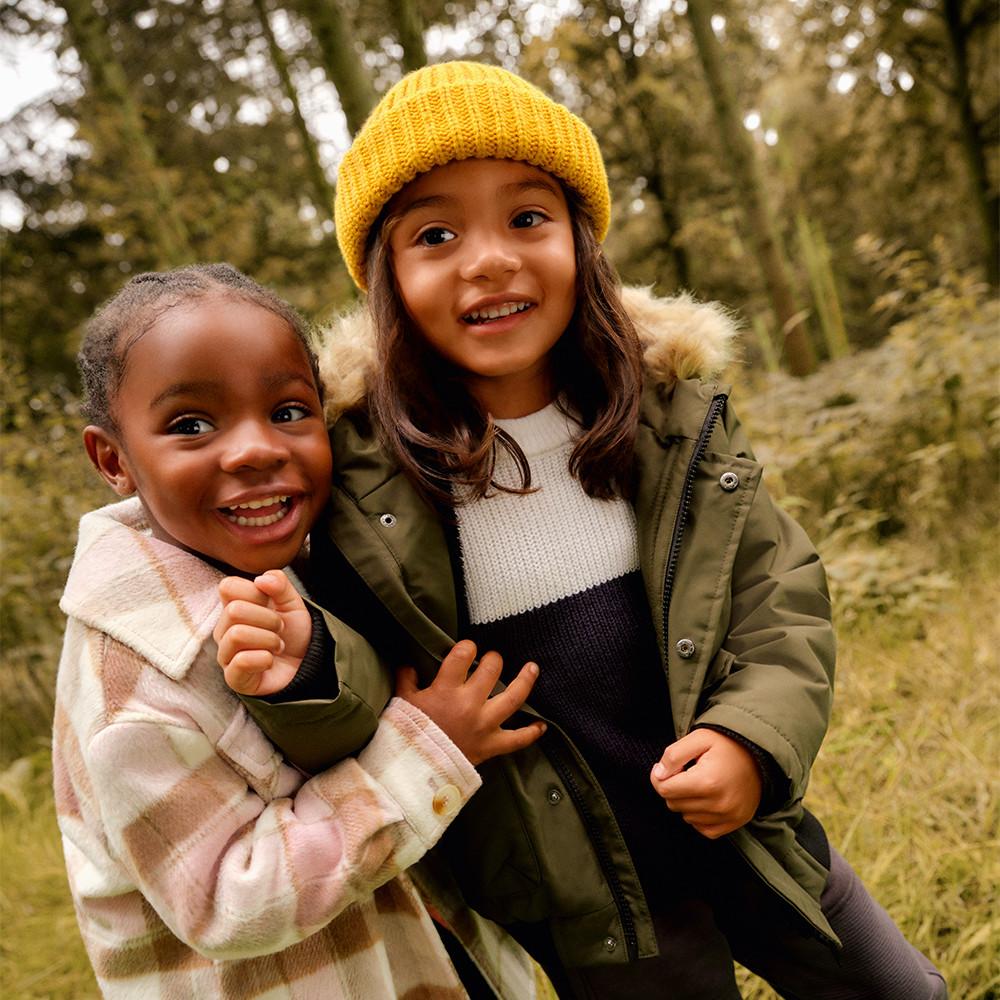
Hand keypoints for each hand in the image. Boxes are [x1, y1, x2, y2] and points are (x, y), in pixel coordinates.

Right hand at [214, 570, 312, 695]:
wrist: (306, 663)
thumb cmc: (293, 633)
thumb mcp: (293, 603)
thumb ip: (280, 584)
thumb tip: (262, 579)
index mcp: (234, 607)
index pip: (227, 587)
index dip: (255, 592)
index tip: (270, 604)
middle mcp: (224, 630)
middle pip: (234, 611)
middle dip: (268, 619)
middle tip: (280, 629)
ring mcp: (226, 654)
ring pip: (237, 635)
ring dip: (268, 639)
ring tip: (277, 646)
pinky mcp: (233, 678)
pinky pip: (241, 662)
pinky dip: (265, 659)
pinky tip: (270, 661)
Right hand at [396, 640, 545, 765]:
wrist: (413, 772)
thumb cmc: (406, 734)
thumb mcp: (402, 703)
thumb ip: (407, 680)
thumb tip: (408, 665)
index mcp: (446, 690)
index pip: (463, 655)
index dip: (467, 647)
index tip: (467, 649)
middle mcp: (469, 704)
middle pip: (492, 670)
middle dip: (493, 660)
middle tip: (492, 661)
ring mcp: (484, 725)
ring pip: (513, 697)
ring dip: (525, 680)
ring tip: (532, 668)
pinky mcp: (491, 745)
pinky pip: (517, 739)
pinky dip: (531, 733)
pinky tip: (541, 725)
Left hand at [649, 729, 761, 838]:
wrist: (761, 756)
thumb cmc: (727, 745)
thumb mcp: (699, 738)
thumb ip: (673, 755)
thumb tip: (658, 774)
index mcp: (707, 781)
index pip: (665, 789)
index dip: (660, 776)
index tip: (669, 767)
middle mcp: (718, 804)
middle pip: (673, 804)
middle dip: (674, 788)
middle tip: (687, 773)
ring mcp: (727, 817)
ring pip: (686, 817)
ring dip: (687, 802)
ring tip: (700, 784)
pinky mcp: (733, 824)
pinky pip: (702, 829)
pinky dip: (699, 816)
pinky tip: (706, 799)